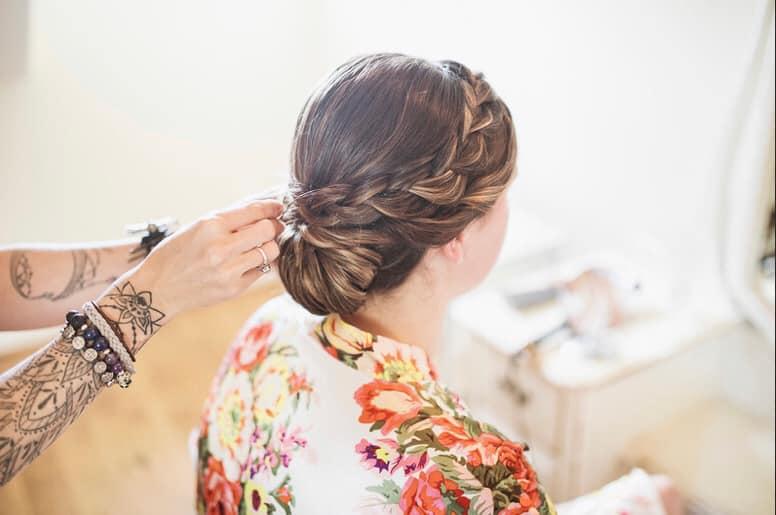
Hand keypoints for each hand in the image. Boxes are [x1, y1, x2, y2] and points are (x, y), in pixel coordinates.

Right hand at [113, 199, 283, 321]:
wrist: (157, 289)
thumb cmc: (175, 254)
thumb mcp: (196, 228)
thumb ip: (228, 219)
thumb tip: (260, 207)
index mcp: (209, 226)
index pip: (253, 211)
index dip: (271, 207)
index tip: (278, 207)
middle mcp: (220, 247)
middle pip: (268, 230)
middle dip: (275, 226)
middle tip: (274, 226)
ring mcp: (228, 270)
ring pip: (270, 251)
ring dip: (269, 246)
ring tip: (260, 245)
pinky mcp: (234, 288)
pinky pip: (261, 270)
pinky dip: (259, 264)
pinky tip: (248, 262)